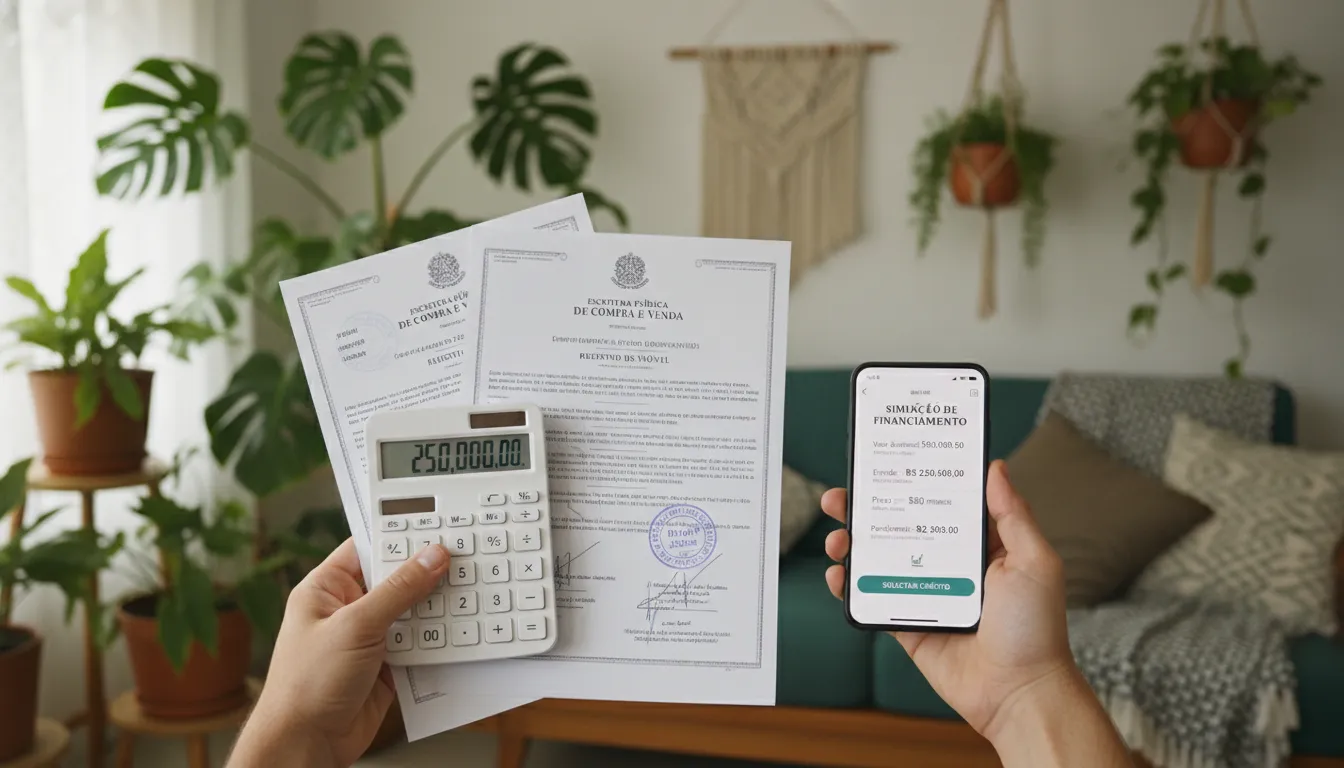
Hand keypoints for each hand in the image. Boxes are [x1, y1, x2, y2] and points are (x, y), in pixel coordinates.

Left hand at [228, 538, 450, 767]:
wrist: (306, 745)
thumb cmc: (307, 685)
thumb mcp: (355, 627)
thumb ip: (398, 591)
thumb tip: (431, 557)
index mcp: (327, 588)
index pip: (368, 548)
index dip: (401, 535)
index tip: (437, 525)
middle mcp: (348, 609)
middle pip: (396, 579)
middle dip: (427, 573)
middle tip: (463, 558)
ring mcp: (369, 638)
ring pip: (412, 612)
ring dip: (437, 608)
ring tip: (468, 590)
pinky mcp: (388, 665)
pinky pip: (420, 644)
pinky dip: (439, 640)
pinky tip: (459, 630)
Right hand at [822, 460, 1075, 740]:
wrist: (1018, 692)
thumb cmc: (1035, 629)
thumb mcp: (1034, 561)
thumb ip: (1013, 515)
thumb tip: (995, 468)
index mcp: (980, 546)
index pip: (940, 503)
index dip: (914, 482)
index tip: (889, 461)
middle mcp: (949, 566)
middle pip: (900, 527)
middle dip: (867, 508)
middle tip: (843, 496)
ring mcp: (925, 594)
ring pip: (879, 560)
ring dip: (851, 544)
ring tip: (837, 537)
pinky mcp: (906, 624)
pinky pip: (872, 600)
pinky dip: (849, 586)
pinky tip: (838, 575)